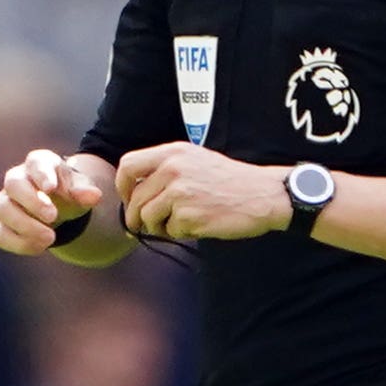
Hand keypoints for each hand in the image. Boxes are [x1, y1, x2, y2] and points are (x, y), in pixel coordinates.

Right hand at [0, 148, 98, 255]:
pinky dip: (19, 243)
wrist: (57, 208)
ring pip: (3, 210)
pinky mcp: (1, 224)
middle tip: (54, 217)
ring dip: (26, 226)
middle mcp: (17, 179)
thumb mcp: (80, 191)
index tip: (51, 188)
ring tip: (50, 238)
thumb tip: (95, 195)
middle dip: (32, 201)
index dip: (41, 175)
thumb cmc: (68, 193)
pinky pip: (0, 234)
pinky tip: (39, 247)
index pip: (35, 163)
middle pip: (13, 184)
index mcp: (38, 164)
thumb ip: (85, 193)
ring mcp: (5, 201)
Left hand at [113, 144, 291, 240]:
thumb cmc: (230, 180)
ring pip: (147, 218)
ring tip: (180, 222)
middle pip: (134, 199)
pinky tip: (198, 224)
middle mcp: (172, 169)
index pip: (128, 166)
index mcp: (172, 152)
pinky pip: (169, 230)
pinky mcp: (189, 215)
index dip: (122, 187)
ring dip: (159, 226)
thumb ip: (165, 170)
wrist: (262, 194)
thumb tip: (134, 194)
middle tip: (145, 225)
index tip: (129, 199)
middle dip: (137, 217)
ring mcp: (180, 192)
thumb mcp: (195, 160)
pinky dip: (180, 233)